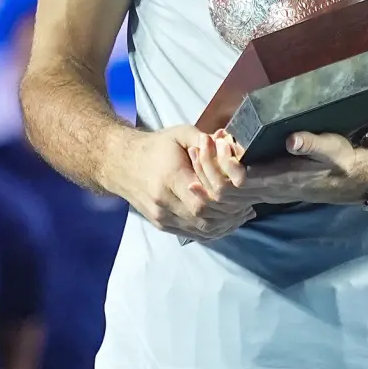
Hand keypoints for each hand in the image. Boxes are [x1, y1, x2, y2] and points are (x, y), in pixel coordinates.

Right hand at [108, 125, 255, 241]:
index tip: (241, 195)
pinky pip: (191, 233)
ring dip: (223, 226)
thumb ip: (204, 139)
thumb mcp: (179, 134)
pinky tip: (224, 222)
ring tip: (240, 215)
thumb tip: (229, 144)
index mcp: (169, 178)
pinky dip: (210, 230)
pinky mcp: (161, 224)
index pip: (202, 201)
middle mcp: (163, 201)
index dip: (225, 202)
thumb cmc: (154, 147)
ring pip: (199, 231)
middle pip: (204, 220)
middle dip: (229, 216)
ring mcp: (161, 216)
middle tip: (247, 208)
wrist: (120, 163)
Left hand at [190, 130, 367, 206]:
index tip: (221, 141)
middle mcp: (267, 191)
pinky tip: (209, 159)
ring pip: (224, 196)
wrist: (348, 181)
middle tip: (201, 142)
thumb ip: (312, 143)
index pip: (241, 182)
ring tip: (199, 148)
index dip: (225, 165)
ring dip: (207, 173)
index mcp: (281, 180)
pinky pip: (231, 193)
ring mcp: (263, 193)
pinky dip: (215, 177)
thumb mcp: (332, 147)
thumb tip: (292, 140)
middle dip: (207, 168)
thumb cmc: (340, 161)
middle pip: (225, 192)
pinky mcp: (261, 189)